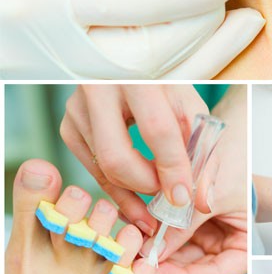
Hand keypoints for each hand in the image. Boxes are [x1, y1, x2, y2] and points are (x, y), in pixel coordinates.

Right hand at [0, 0, 264, 78]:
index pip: (159, 1)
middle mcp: (48, 48)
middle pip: (158, 59)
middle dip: (212, 26)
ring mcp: (51, 69)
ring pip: (143, 81)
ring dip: (196, 51)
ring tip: (233, 14)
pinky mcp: (56, 73)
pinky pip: (124, 78)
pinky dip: (164, 57)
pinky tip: (190, 26)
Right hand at [60, 84, 210, 231]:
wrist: (126, 64)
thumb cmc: (162, 84)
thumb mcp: (188, 106)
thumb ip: (200, 150)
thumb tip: (201, 200)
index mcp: (137, 76)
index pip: (156, 130)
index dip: (172, 169)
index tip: (184, 198)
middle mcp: (98, 89)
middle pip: (117, 158)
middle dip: (146, 187)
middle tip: (166, 199)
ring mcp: (77, 109)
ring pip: (102, 169)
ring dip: (131, 194)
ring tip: (151, 210)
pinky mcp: (68, 126)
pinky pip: (92, 169)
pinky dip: (115, 186)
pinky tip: (133, 194)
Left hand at [142, 85, 246, 273]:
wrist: (230, 132)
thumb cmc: (234, 159)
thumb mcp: (209, 193)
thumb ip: (185, 223)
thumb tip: (154, 250)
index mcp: (242, 245)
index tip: (158, 271)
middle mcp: (222, 245)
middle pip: (192, 269)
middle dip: (164, 264)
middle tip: (135, 258)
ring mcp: (204, 235)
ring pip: (175, 255)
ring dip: (154, 249)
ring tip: (130, 240)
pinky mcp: (186, 223)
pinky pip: (167, 235)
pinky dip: (151, 233)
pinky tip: (133, 227)